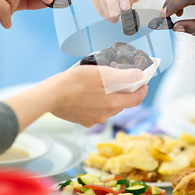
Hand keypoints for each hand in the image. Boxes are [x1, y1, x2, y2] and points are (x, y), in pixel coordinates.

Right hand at [4, 66, 147, 130]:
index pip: (137, 99)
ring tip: (99, 85)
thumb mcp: (102, 73)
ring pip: (109, 107)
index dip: (142, 90)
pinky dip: (96, 103)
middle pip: (123, 103)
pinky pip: (95, 111)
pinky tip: (87, 94)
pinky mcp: (83, 121)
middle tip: (118, 79)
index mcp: (114, 103)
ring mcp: (94, 120)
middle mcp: (107, 115)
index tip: (143, 83)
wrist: (51, 95)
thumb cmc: (75, 82)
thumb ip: (123, 76)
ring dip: (108, 97)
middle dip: (124, 92)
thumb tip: (139, 76)